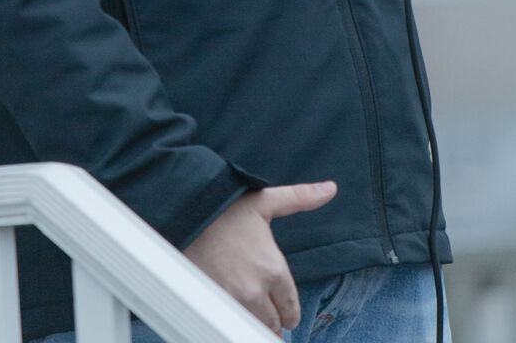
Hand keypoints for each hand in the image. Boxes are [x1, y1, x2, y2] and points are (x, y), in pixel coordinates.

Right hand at [183, 181, 336, 334]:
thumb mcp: (265, 200)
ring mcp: (232, 300)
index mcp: (273, 268)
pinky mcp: (212, 304)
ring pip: (253, 327)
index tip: (286, 313)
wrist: (185, 214)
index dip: (289, 311)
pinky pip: (230, 324)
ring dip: (256, 324)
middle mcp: (255, 290)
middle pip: (274, 323)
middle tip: (272, 318)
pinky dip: (235, 322)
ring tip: (256, 320)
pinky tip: (234, 316)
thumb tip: (330, 189)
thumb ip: (300, 198)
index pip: (291, 307)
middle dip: (275, 320)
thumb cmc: (224, 208)